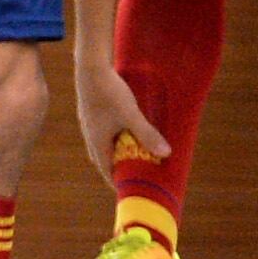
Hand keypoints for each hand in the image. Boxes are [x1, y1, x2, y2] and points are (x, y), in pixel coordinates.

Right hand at [72, 56, 166, 175]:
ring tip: (135, 155)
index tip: (131, 190)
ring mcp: (91, 125)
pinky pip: (105, 134)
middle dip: (119, 169)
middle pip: (105, 160)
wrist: (90, 68)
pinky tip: (126, 133)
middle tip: (137, 175)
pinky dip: (116, 140)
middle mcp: (91, 136)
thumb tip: (166, 154)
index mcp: (97, 142)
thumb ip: (147, 134)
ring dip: (118, 153)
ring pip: (105, 146)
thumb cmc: (110, 92)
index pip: (107, 170)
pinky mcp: (93, 115)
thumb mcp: (132, 115)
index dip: (118, 182)